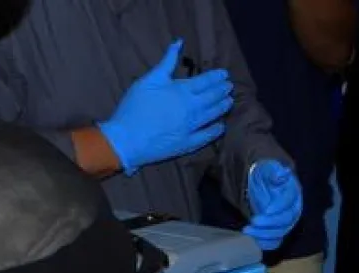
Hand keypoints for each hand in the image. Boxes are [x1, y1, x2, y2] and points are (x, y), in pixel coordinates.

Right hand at [99, 40, 233, 174]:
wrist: (128, 139)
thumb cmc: (135, 106)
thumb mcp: (150, 79)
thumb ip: (167, 62)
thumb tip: (179, 43)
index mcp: (182, 90)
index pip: (205, 81)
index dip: (216, 77)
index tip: (225, 74)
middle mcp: (191, 108)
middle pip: (212, 98)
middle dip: (222, 91)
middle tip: (230, 87)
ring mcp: (191, 127)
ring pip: (213, 115)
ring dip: (222, 107)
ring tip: (230, 102)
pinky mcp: (188, 144)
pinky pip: (207, 136)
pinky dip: (216, 130)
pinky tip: (221, 127)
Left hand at [242, 160, 303, 251]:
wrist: (260, 185)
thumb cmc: (264, 176)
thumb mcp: (266, 169)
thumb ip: (273, 171)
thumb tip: (282, 173)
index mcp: (293, 192)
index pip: (290, 202)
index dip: (279, 207)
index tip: (266, 209)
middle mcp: (293, 209)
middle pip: (286, 221)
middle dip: (269, 223)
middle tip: (253, 221)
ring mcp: (286, 223)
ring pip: (280, 233)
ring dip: (264, 235)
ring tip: (247, 230)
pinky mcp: (277, 232)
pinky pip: (274, 242)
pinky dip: (264, 243)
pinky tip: (252, 238)